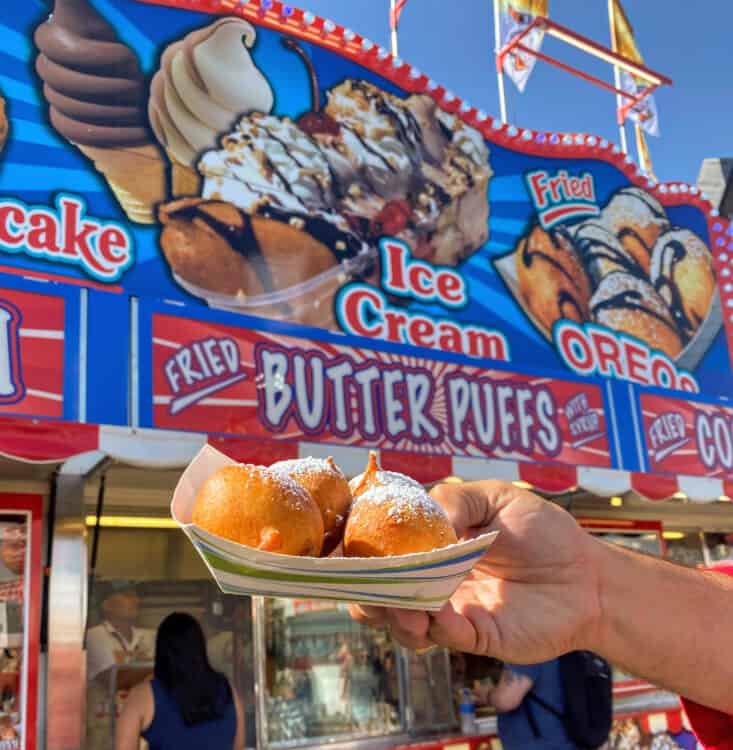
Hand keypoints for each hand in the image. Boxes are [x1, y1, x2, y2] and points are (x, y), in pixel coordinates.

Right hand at [351, 481, 602, 663]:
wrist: (588, 575)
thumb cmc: (543, 531)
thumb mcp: (497, 497)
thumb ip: (457, 499)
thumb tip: (427, 522)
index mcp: (433, 547)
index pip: (384, 554)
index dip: (360, 556)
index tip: (339, 553)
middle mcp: (435, 582)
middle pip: (383, 596)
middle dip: (366, 595)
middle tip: (367, 589)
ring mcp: (453, 612)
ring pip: (406, 624)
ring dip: (396, 617)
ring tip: (407, 609)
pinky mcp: (477, 637)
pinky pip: (446, 637)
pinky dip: (438, 628)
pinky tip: (444, 615)